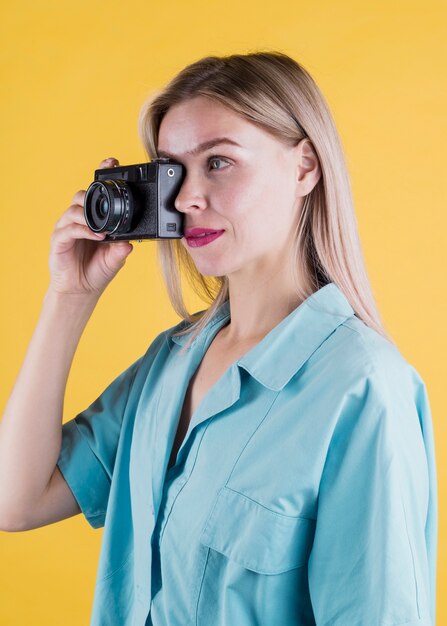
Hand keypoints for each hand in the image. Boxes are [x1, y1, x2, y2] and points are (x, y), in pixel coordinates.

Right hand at [48, 157, 132, 296]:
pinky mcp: (59, 240)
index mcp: (93, 218)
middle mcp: (78, 219)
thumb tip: (132, 241)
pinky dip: (83, 230)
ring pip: (74, 209)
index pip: (95, 193)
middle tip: (106, 188)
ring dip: (89, 214)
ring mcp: (67, 228)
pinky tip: (96, 235)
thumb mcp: (116, 257)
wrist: (81, 290)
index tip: (112, 162)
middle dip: (93, 190)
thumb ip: (122, 248)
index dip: (101, 176)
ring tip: (103, 227)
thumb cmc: (97, 270)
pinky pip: (69, 229)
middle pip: (83, 195)